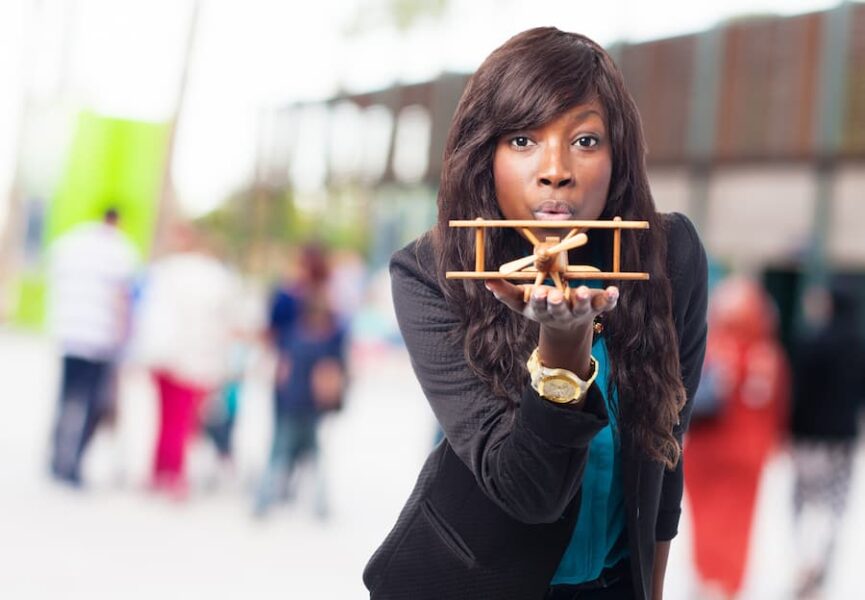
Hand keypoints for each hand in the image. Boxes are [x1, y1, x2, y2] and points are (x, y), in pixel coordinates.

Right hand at [485, 280, 618, 376]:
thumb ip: (506, 292)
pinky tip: (613, 290)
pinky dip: (610, 298)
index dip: (539, 300)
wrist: (568, 326)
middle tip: (555, 295)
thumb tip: (487, 280)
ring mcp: (580, 311)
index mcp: (543, 311)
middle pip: (559, 309)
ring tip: (582, 290)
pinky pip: (605, 304)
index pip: (539, 306)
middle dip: (557, 303)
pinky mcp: (596, 307)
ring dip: (582, 300)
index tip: (538, 292)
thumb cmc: (541, 306)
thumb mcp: (522, 302)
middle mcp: (562, 313)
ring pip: (582, 307)